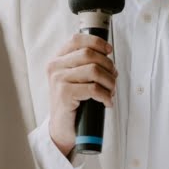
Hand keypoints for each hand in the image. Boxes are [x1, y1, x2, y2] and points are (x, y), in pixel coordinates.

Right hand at [46, 33, 115, 155]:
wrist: (62, 128)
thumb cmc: (72, 103)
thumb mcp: (76, 79)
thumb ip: (86, 65)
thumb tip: (109, 59)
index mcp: (58, 60)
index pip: (77, 40)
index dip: (96, 42)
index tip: (109, 51)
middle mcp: (55, 67)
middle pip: (89, 54)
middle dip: (108, 66)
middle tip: (112, 79)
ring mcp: (58, 80)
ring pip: (94, 70)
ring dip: (109, 82)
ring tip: (110, 91)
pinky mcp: (64, 94)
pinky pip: (94, 89)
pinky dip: (106, 96)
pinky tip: (107, 102)